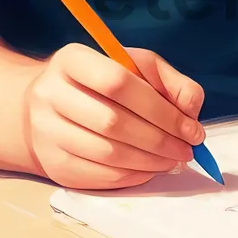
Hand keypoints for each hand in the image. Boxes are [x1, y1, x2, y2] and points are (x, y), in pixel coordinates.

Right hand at [23, 43, 204, 189]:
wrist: (48, 107)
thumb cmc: (102, 83)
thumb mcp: (137, 66)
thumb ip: (170, 81)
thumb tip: (191, 110)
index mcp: (72, 60)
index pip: (117, 82)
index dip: (159, 108)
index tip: (190, 128)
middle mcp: (51, 94)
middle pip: (111, 121)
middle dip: (159, 139)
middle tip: (187, 150)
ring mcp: (46, 132)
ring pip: (105, 153)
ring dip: (148, 161)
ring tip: (173, 160)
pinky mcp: (51, 164)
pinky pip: (97, 176)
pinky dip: (131, 176)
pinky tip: (150, 169)